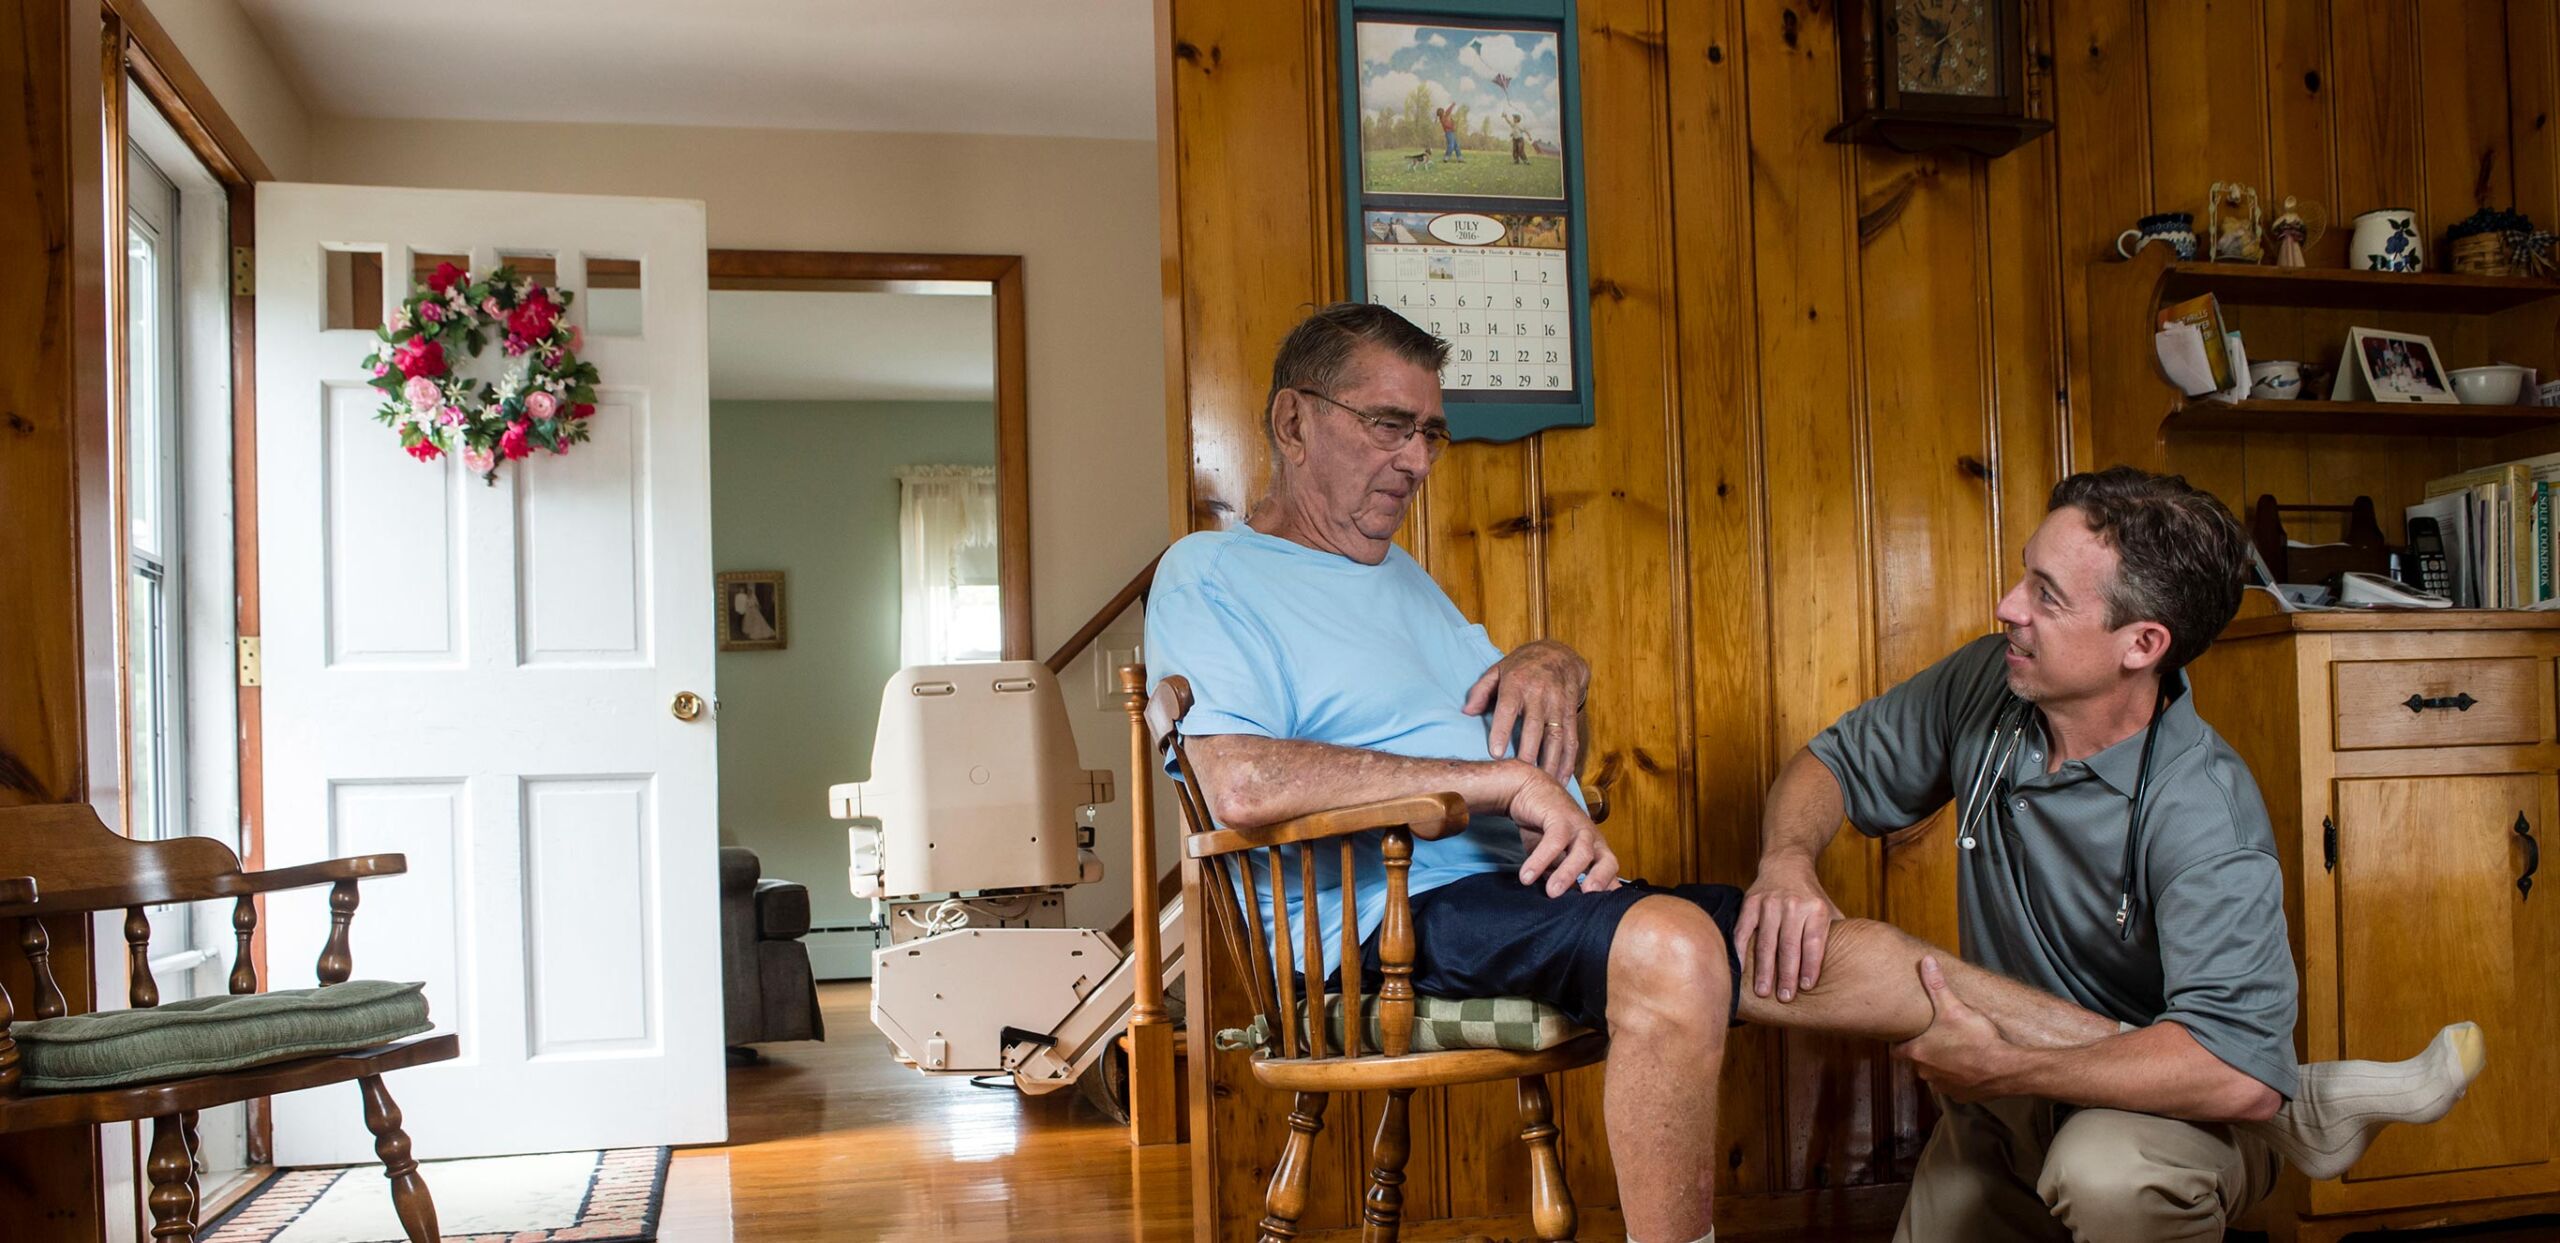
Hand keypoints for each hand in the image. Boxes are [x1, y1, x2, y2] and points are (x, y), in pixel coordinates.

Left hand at [1463, 639, 1589, 780]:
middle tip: (1521, 775)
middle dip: (1529, 752)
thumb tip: (1466, 712)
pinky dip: (1568, 761)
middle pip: (1535, 727)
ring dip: (1551, 762)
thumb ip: (1481, 691)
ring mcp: (1558, 705)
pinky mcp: (1572, 713)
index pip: (1509, 708)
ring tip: (1544, 784)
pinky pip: (1571, 739)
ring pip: (1556, 737)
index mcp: (1517, 684)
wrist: (1560, 654)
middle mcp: (1540, 694)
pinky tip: (1562, 778)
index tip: (1497, 753)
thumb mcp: (1498, 670)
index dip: (1503, 731)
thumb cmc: (1522, 666)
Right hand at [1508, 771, 1619, 897]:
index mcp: (1595, 849)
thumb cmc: (1544, 827)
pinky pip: (1554, 841)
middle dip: (1601, 880)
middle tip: (1587, 898)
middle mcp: (1592, 837)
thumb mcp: (1554, 856)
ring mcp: (1578, 825)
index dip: (1609, 890)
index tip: (1602, 913)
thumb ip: (1561, 875)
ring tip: (1551, 892)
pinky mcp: (1560, 816)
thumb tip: (1562, 904)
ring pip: (1582, 852)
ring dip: (1567, 874)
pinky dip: (1541, 860)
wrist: (1527, 790)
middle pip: (1608, 861)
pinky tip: (1527, 875)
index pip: (1610, 872)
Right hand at [1732, 855, 1843, 1001]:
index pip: (1813, 942)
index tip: (1807, 986)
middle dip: (1786, 974)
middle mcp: (1793, 905)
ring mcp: (1769, 903)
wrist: (1786, 863)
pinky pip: (1743, 930)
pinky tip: (1740, 970)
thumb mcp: (1828, 909)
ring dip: (1764, 969)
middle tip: (1785, 997)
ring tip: (1763, 992)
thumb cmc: (1810, 895)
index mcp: (1815, 908)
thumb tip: (1851, 967)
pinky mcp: (1750, 903)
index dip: (1810, 965)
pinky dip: (1741, 951)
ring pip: (1766, 941)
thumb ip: (1836, 934)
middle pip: (1789, 945)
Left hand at [1891, 956, 2013, 1103]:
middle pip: (1916, 1062)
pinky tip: (1970, 1065)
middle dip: (1924, 1052)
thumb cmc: (1976, 1038)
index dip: (1901, 1043)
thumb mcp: (1953, 1007)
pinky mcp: (1961, 1096)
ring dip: (1941, 1066)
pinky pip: (1953, 1086)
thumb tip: (1926, 960)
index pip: (1896, 1051)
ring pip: (1935, 1075)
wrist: (2006, 1068)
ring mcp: (1943, 1087)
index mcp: (1917, 1053)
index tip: (1907, 1035)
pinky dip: (1958, 1078)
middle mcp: (1925, 1073)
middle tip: (1936, 1038)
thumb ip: (1936, 985)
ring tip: (1955, 1050)